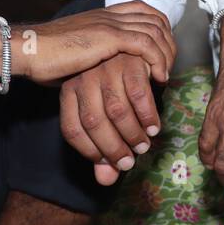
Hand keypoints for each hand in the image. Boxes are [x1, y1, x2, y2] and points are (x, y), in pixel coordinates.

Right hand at [0, 0, 176, 85]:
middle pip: (156, 20)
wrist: (30, 49)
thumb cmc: (46, 56)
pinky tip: (157, 77)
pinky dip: (157, 60)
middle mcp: (111, 14)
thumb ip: (96, 56)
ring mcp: (111, 23)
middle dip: (169, 44)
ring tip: (165, 76)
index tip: (163, 54)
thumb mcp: (78, 52)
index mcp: (104, 14)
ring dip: (166, 55)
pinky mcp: (109, 37)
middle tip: (169, 68)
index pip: (145, 11)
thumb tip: (104, 75)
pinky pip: (146, 44)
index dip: (160, 29)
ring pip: (155, 31)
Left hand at [60, 52, 162, 186]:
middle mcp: (83, 78)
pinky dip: (148, 115)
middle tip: (130, 161)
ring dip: (133, 133)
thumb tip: (106, 181)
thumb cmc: (115, 84)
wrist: (131, 43)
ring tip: (144, 144)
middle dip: (114, 148)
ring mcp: (106, 67)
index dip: (90, 152)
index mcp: (69, 90)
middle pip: (94, 123)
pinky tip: (154, 126)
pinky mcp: (130, 60)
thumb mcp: (103, 112)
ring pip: (117, 111)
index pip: (72, 129)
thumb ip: (102, 147)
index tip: (110, 163)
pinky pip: (139, 95)